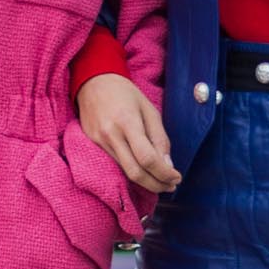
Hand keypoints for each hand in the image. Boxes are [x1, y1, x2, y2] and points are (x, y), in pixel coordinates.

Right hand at [74, 73, 180, 192]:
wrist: (93, 83)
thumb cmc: (125, 94)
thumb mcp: (150, 110)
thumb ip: (160, 138)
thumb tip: (167, 165)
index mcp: (128, 122)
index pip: (147, 158)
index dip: (164, 173)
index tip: (176, 178)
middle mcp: (111, 135)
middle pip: (135, 172)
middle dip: (156, 185)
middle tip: (170, 186)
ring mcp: (98, 142)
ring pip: (124, 172)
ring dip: (146, 182)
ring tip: (161, 181)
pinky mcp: (92, 145)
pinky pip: (115, 166)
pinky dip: (132, 172)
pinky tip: (143, 172)